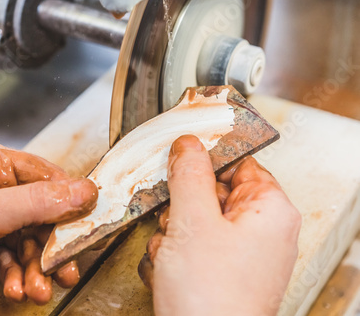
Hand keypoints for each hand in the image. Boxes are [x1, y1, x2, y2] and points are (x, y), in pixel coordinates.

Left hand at [0, 138, 97, 314]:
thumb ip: (37, 203)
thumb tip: (85, 191)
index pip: (44, 175)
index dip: (69, 199)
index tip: (90, 221)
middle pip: (42, 213)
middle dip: (52, 245)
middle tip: (67, 265)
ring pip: (32, 242)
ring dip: (37, 267)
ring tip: (39, 287)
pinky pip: (17, 261)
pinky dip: (20, 277)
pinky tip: (17, 290)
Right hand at [139, 135, 300, 314]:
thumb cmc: (210, 296)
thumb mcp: (193, 221)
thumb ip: (189, 175)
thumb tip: (188, 144)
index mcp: (270, 210)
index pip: (238, 163)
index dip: (204, 163)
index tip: (179, 165)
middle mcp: (263, 231)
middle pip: (213, 193)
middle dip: (182, 207)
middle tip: (172, 223)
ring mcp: (243, 255)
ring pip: (198, 221)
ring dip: (173, 233)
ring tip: (170, 254)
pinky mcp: (224, 274)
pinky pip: (195, 247)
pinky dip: (176, 254)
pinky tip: (170, 270)